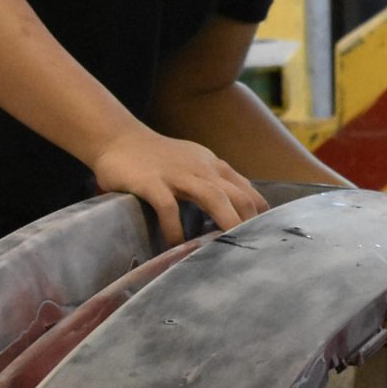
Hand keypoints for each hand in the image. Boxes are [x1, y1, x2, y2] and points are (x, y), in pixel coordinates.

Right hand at [91, 127, 266, 246]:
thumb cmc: (159, 158)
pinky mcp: (151, 182)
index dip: (260, 214)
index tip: (267, 237)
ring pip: (212, 196)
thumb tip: (233, 216)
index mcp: (214, 166)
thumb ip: (213, 185)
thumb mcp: (194, 165)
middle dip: (250, 221)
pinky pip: (168, 207)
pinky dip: (174, 228)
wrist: (119, 139)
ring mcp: (177, 174)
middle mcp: (202, 168)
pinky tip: (175, 246)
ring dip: (226, 221)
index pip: (247, 190)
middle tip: (255, 249)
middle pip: (237, 194)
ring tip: (230, 248)